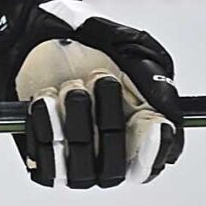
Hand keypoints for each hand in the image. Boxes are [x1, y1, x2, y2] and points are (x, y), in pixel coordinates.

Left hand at [0, 0, 182, 188]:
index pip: (158, 158)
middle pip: (117, 167)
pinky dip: (44, 130)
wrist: (35, 34)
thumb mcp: (132, 47)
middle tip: (98, 80)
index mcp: (144, 131)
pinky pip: (47, 167)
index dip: (155, 146)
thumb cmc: (91, 43)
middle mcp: (114, 156)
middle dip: (108, 124)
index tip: (151, 121)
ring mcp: (79, 165)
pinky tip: (43, 100)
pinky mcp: (45, 166)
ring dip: (75, 123)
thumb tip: (170, 116)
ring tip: (68, 85)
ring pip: (82, 170)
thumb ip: (155, 80)